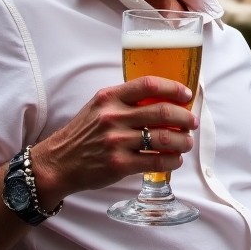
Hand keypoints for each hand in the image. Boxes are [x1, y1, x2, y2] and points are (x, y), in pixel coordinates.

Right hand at [28, 76, 197, 208]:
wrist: (58, 162)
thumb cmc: (83, 133)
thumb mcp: (99, 106)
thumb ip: (125, 100)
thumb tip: (164, 99)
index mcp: (109, 97)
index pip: (148, 84)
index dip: (173, 88)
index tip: (187, 95)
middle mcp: (113, 117)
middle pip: (162, 112)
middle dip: (185, 117)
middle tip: (192, 122)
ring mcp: (116, 142)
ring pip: (164, 139)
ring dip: (183, 141)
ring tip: (187, 143)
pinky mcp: (118, 165)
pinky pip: (156, 162)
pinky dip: (172, 161)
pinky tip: (174, 160)